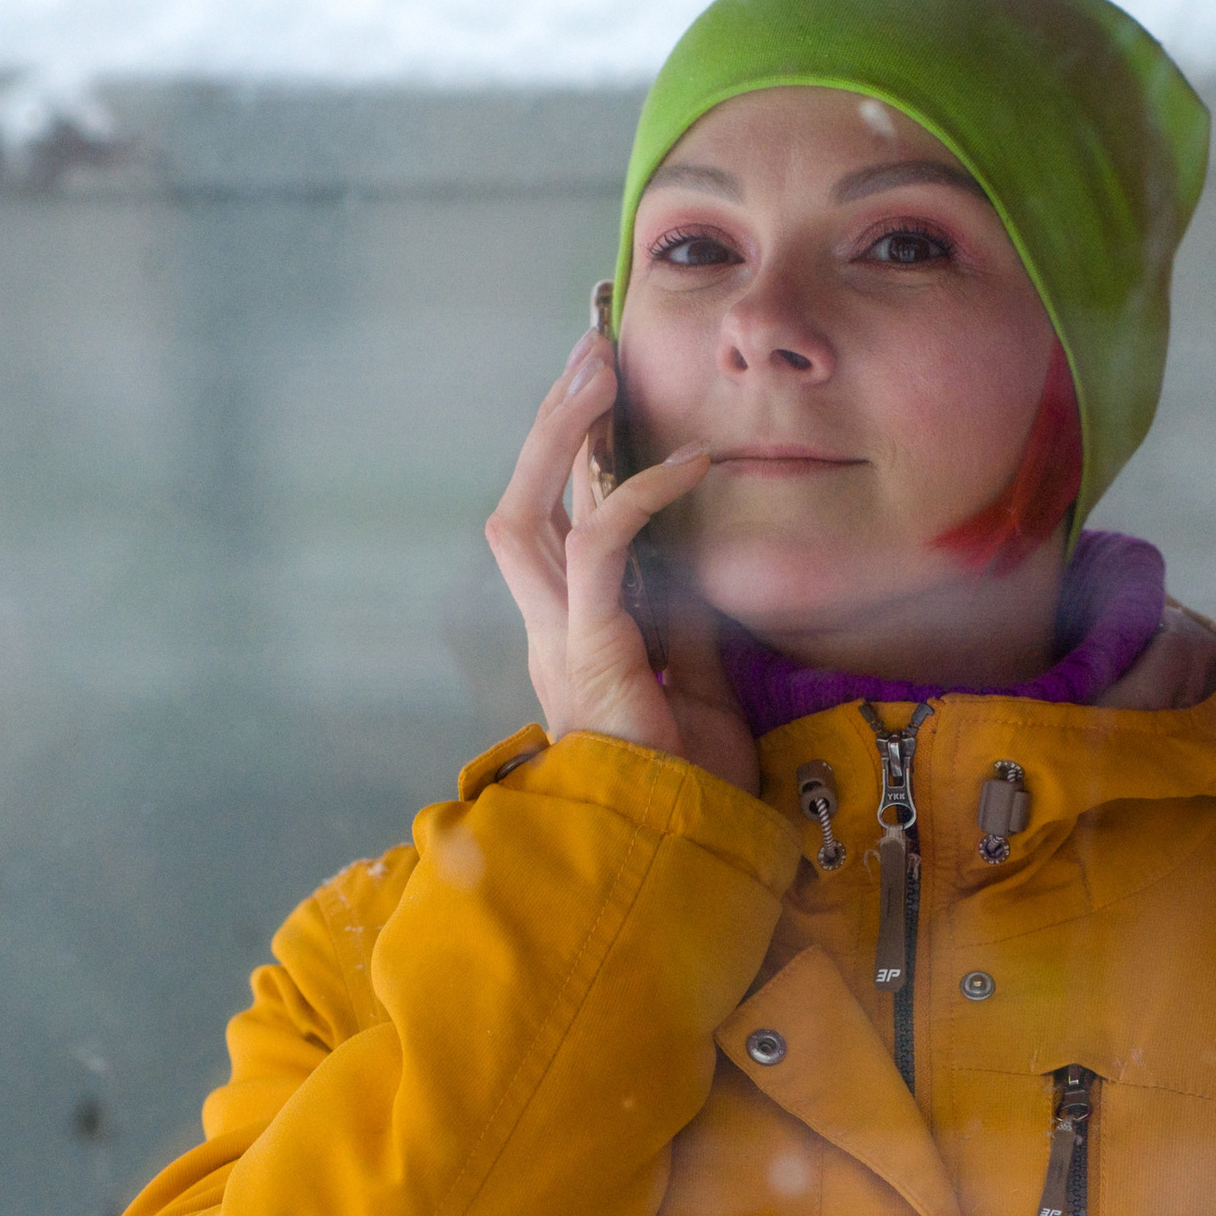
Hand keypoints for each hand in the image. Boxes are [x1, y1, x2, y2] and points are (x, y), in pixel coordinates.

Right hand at [485, 328, 758, 793]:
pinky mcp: (590, 652)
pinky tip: (687, 463)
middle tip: (588, 351)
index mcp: (568, 645)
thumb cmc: (687, 797)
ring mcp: (559, 644)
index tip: (603, 402)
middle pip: (518, 511)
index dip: (565, 465)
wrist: (679, 863)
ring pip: (528, 516)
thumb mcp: (697, 696)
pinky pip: (597, 551)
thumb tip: (689, 570)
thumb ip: (683, 634)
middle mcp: (548, 637)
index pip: (548, 536)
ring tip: (599, 367)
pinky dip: (638, 496)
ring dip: (562, 435)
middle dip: (548, 427)